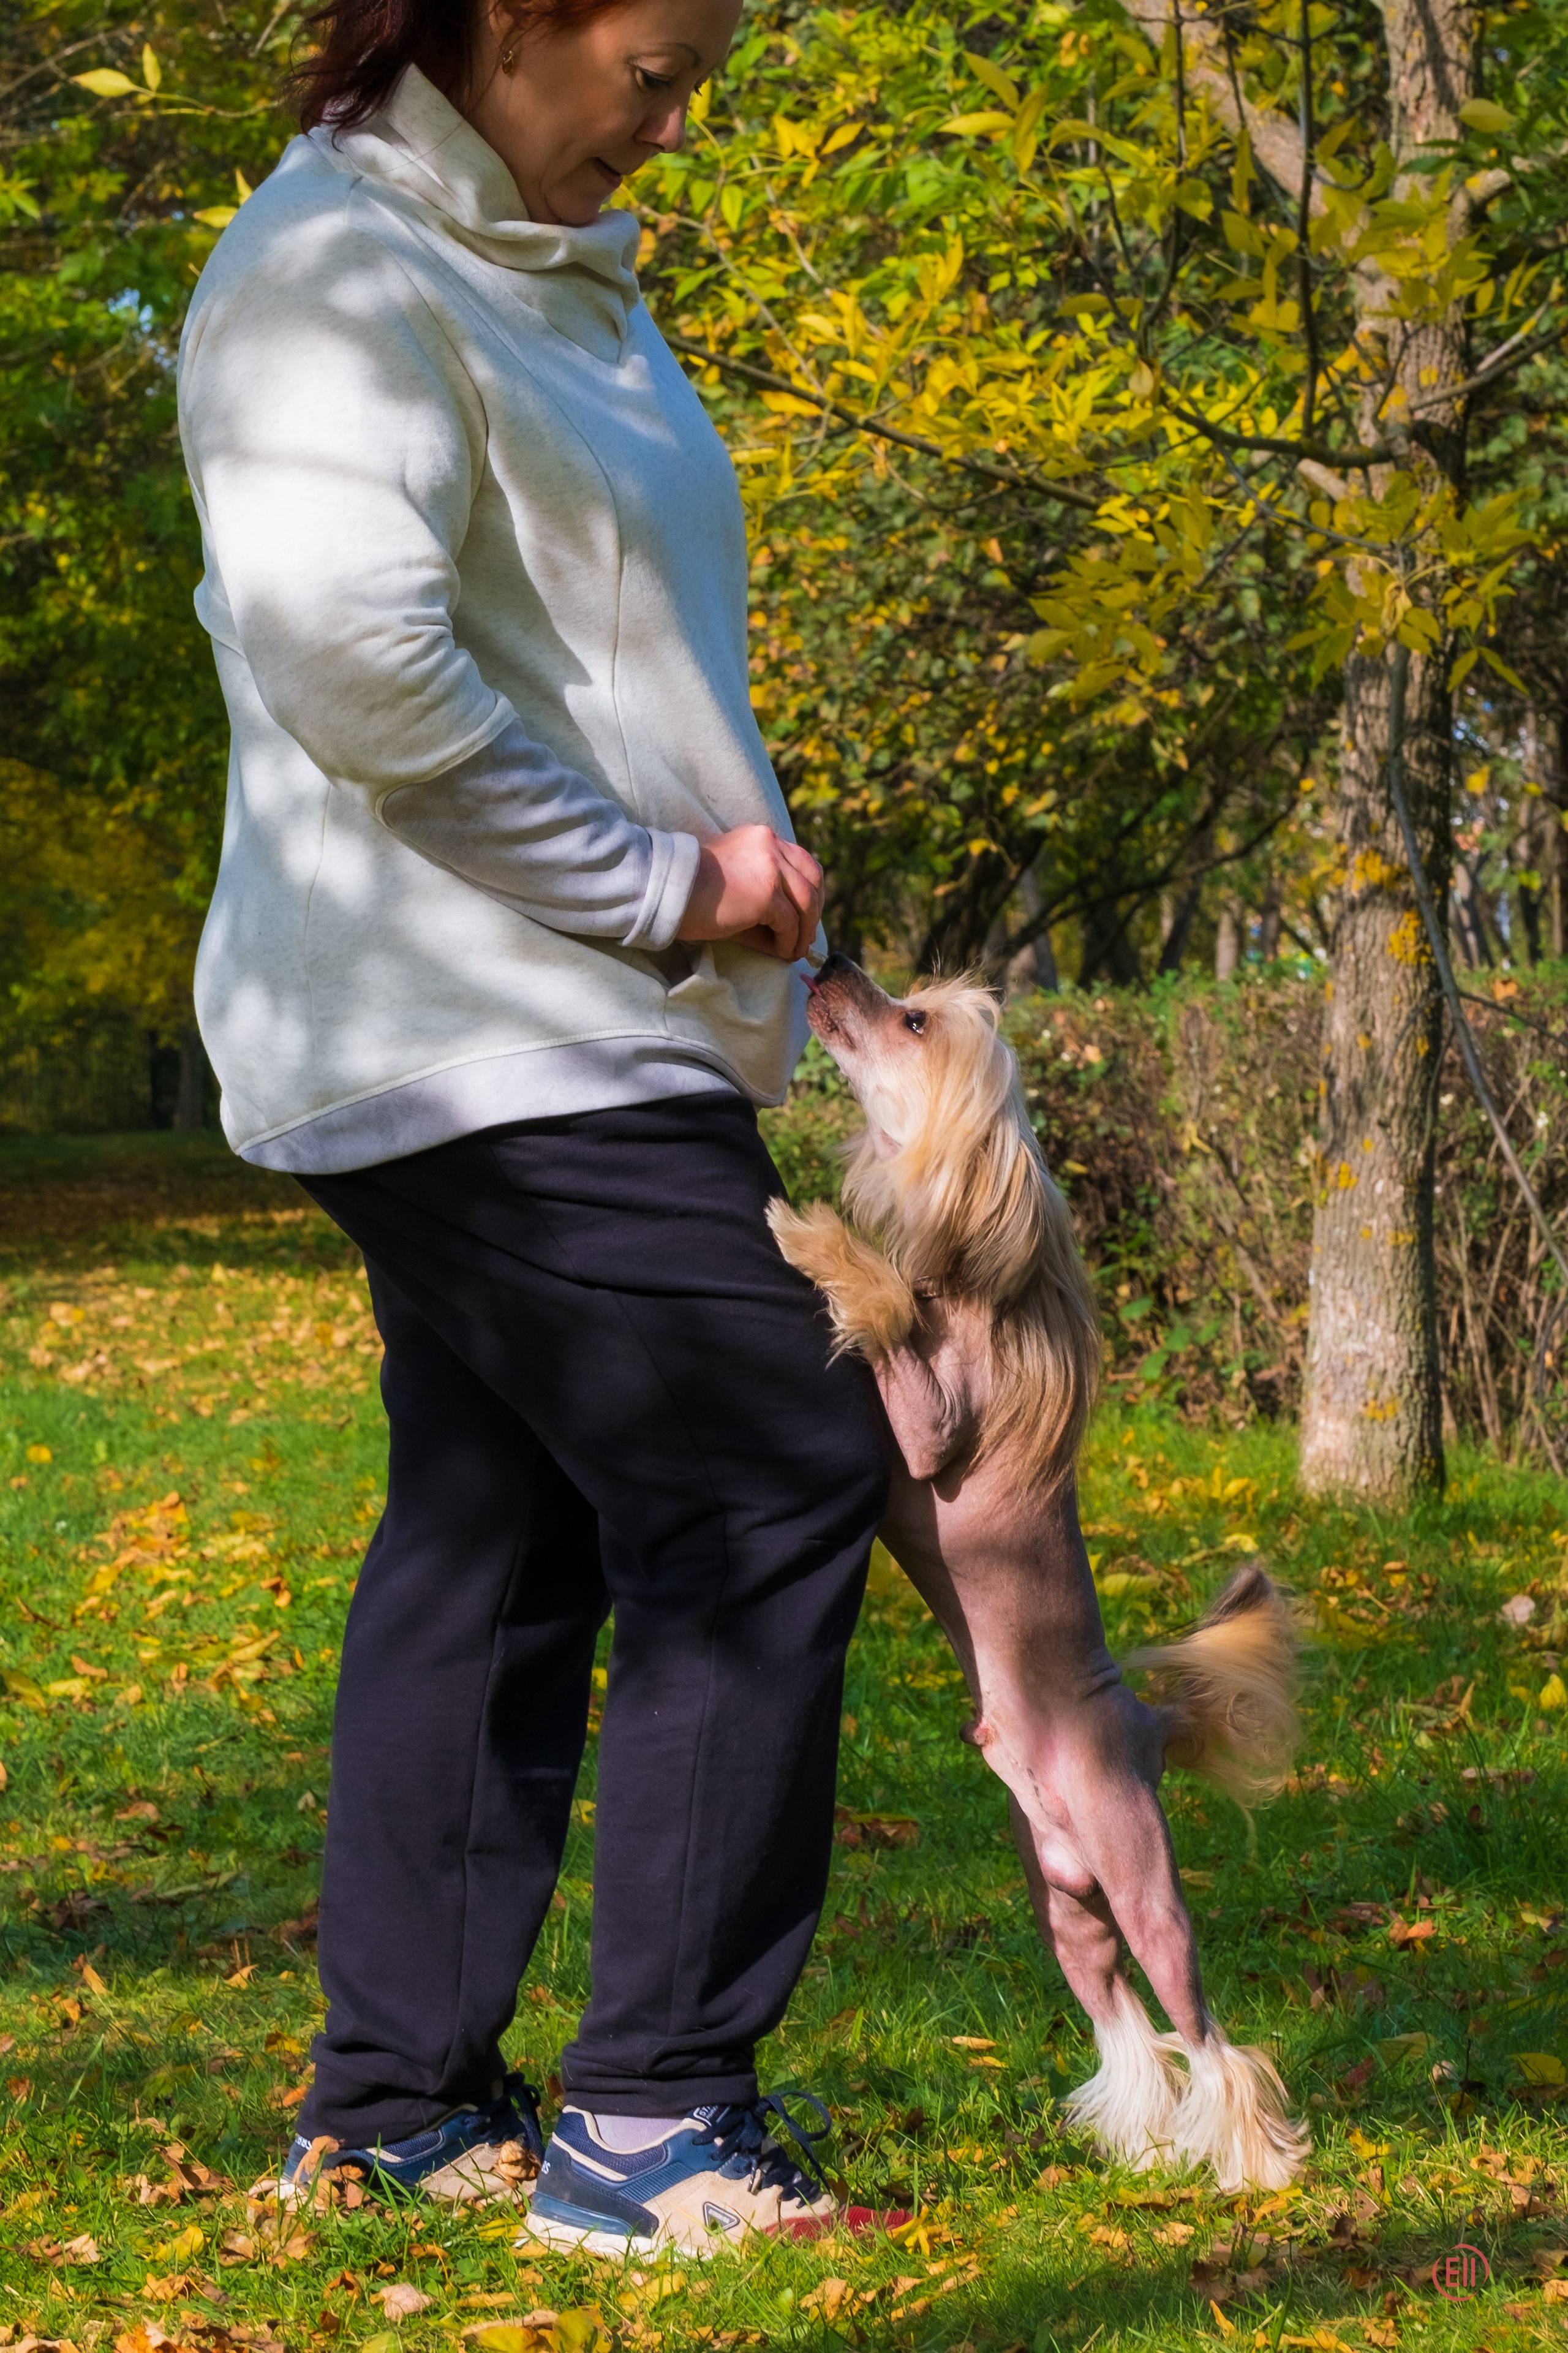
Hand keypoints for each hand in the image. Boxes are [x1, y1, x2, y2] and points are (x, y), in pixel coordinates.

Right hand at [677, 824, 823, 961]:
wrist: (665, 891)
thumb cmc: (692, 892)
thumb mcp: (735, 883)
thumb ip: (766, 896)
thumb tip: (798, 932)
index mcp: (761, 837)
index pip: (803, 861)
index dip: (811, 891)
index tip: (807, 916)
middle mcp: (770, 844)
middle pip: (812, 879)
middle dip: (813, 912)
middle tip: (805, 937)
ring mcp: (771, 866)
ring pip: (806, 903)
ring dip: (803, 932)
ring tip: (794, 951)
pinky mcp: (767, 891)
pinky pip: (790, 922)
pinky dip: (789, 941)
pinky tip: (781, 953)